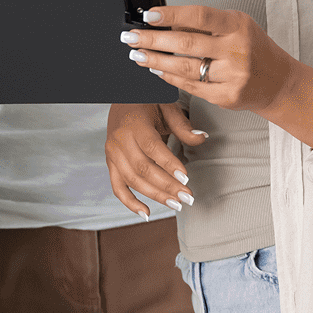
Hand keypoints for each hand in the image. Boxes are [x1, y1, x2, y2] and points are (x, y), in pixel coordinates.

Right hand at [105, 102, 205, 218]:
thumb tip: (203, 138)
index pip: (152, 147)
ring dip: (155, 196)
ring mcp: (112, 153)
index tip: (186, 179)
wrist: (121, 99)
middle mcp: (120, 140)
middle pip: (143, 168)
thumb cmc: (147, 102)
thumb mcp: (166, 106)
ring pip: (132, 180)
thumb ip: (183, 125)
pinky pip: (117, 187)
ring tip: (177, 205)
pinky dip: (130, 202)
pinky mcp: (110, 163)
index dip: (169, 164)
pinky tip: (147, 213)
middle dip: (166, 186)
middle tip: (188, 198)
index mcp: (134, 124)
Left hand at [121, 6, 312, 155]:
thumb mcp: (237, 26)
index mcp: (238, 25)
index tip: (148, 15)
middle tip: (132, 37)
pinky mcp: (227, 97)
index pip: (198, 16)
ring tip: (138, 55)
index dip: (171, 15)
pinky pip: (191, 87)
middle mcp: (236, 50)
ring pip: (185, 68)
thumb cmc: (253, 48)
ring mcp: (232, 75)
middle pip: (186, 44)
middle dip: (153, 41)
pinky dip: (170, 78)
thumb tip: (165, 20)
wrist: (279, 82)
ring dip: (156, 61)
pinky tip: (157, 71)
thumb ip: (207, 24)